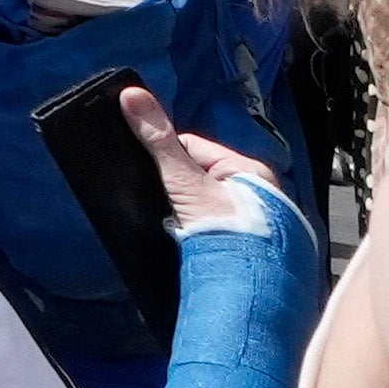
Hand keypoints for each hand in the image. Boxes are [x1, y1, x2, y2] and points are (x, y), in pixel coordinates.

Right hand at [130, 86, 294, 248]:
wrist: (248, 293)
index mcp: (249, 170)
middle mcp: (257, 192)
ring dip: (188, 211)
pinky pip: (214, 226)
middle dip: (178, 186)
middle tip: (163, 201)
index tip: (147, 170)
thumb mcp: (186, 182)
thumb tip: (132, 94)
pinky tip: (188, 238)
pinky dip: (199, 230)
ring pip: (206, 202)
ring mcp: (252, 219)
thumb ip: (159, 141)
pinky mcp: (247, 245)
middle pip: (199, 176)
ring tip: (175, 223)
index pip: (195, 148)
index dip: (165, 155)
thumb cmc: (226, 230)